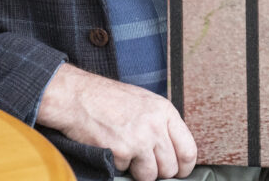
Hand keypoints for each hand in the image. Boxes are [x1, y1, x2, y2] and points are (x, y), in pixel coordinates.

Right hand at [37, 64, 196, 180]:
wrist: (80, 96)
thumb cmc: (110, 99)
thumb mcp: (145, 103)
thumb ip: (161, 125)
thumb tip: (173, 152)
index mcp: (165, 111)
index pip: (188, 149)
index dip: (184, 167)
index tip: (178, 172)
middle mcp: (155, 125)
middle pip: (170, 168)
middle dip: (158, 171)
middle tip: (145, 163)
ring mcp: (139, 139)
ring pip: (151, 176)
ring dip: (138, 171)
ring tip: (127, 154)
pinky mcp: (121, 152)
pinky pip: (126, 173)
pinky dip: (118, 165)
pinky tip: (112, 147)